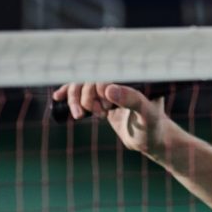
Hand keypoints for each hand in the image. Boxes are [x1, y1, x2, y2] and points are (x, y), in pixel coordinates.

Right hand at [52, 82, 170, 159]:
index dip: (97, 88)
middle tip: (101, 113)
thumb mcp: (146, 114)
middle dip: (86, 97)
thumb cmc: (153, 126)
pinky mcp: (102, 99)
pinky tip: (57, 97)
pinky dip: (68, 94)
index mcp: (131, 75)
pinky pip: (81, 93)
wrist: (150, 141)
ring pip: (81, 85)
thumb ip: (132, 100)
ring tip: (81, 116)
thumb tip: (109, 89)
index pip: (105, 70)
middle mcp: (119, 78)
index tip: (106, 106)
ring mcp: (109, 89)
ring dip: (76, 100)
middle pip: (89, 77)